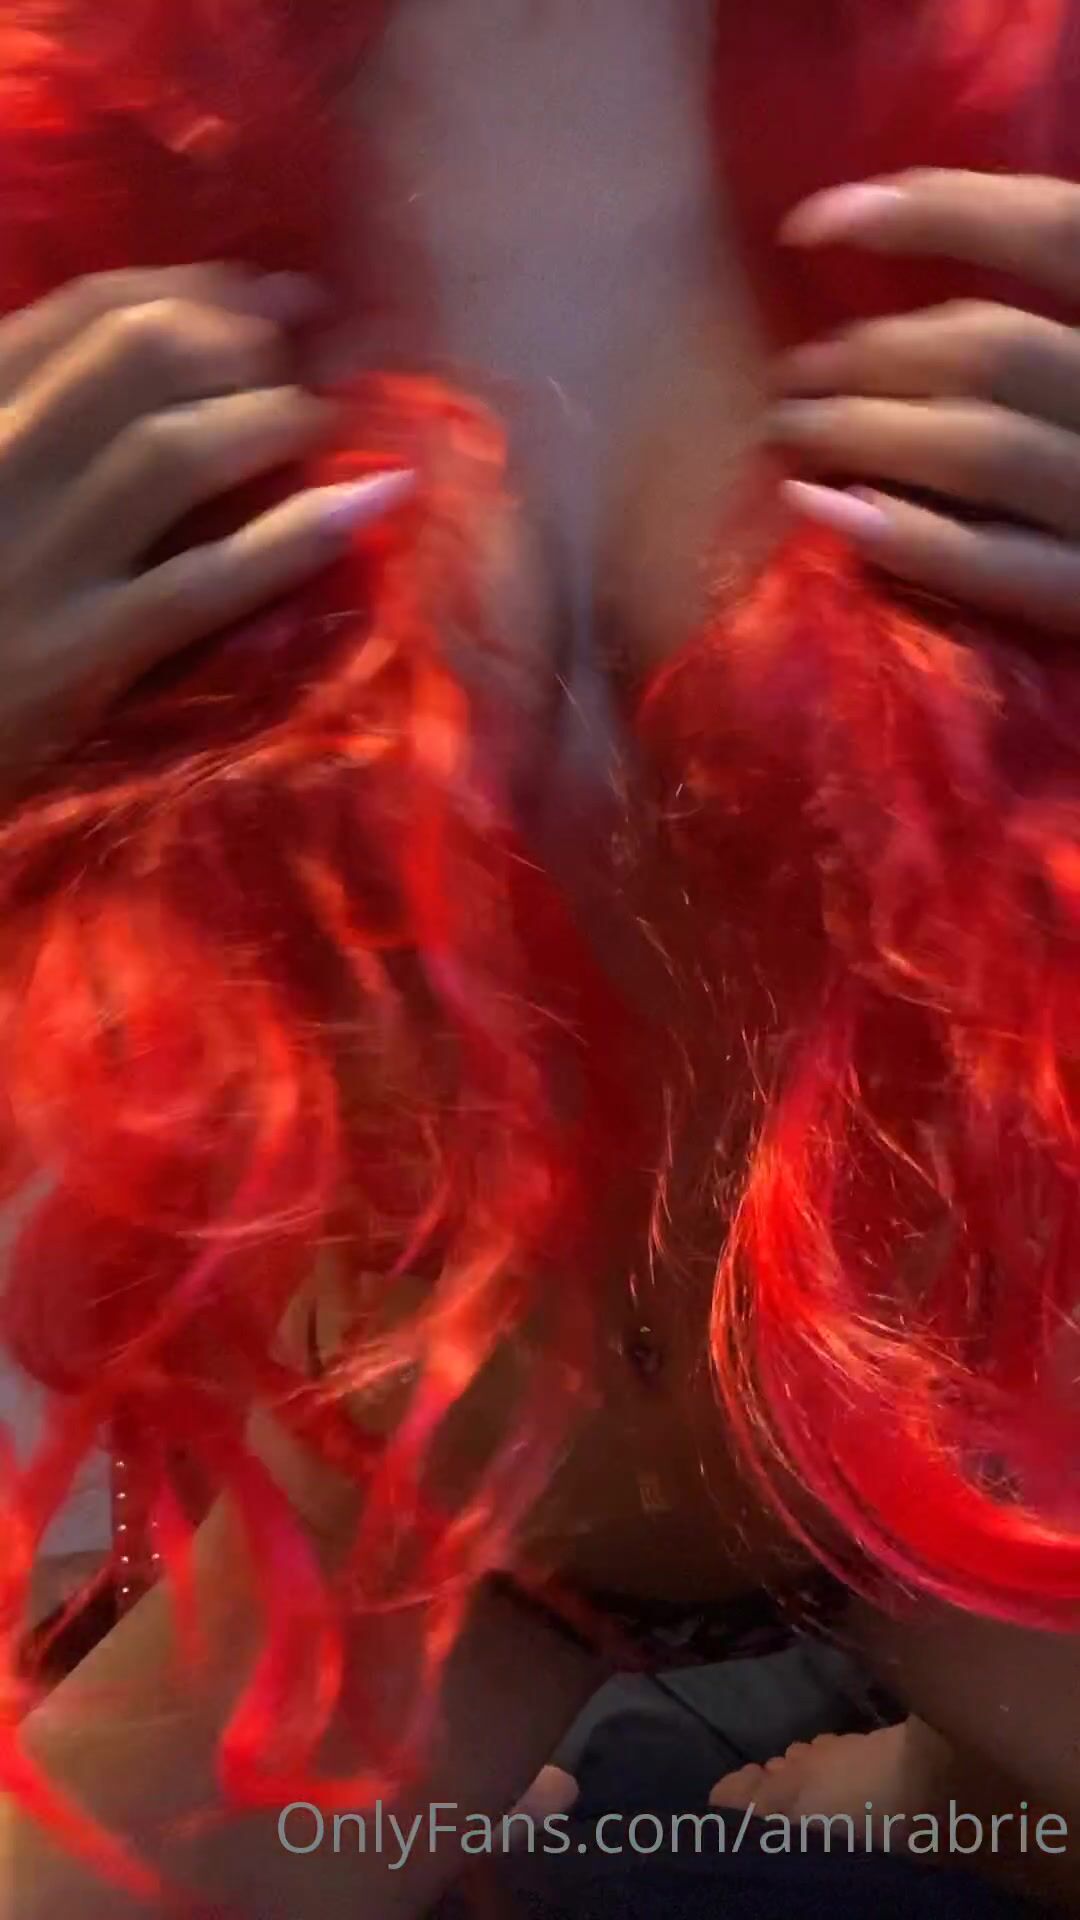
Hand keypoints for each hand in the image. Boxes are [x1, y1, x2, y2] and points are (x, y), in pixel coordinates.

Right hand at [0, 265, 411, 791]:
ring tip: (328, 422)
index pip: (81, 316)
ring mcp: (33, 568)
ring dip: (272, 419)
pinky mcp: (75, 659)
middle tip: (308, 355)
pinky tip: (371, 503)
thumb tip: (158, 362)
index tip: (262, 294)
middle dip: (243, 341)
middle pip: (136, 360)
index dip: (191, 291)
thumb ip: (31, 431)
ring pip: (173, 451)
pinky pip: (204, 582)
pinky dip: (299, 534)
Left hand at [766, 170, 1079, 632]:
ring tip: (788, 428)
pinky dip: (905, 533)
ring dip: (865, 431)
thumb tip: (925, 220)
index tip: (810, 224)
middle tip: (793, 372)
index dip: (933, 212)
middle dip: (874, 353)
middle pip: (994, 350)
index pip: (1056, 229)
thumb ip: (1059, 305)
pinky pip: (995, 564)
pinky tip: (818, 509)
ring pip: (981, 448)